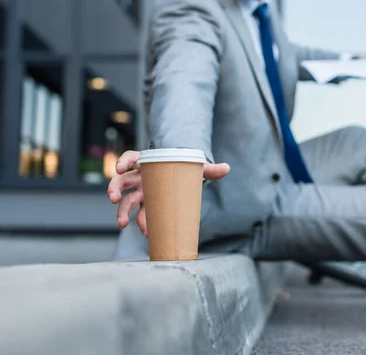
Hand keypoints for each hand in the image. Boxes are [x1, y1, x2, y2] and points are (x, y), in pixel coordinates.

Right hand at [107, 150, 229, 235]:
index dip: (123, 161)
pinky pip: (141, 215)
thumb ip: (210, 169)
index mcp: (147, 163)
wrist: (182, 180)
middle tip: (113, 199)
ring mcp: (141, 192)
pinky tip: (147, 233)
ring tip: (122, 223)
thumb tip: (227, 168)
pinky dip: (143, 224)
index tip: (119, 168)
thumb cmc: (183, 169)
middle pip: (121, 181)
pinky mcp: (146, 206)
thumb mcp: (195, 168)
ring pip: (125, 201)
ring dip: (121, 211)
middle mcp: (140, 178)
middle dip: (114, 190)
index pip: (130, 158)